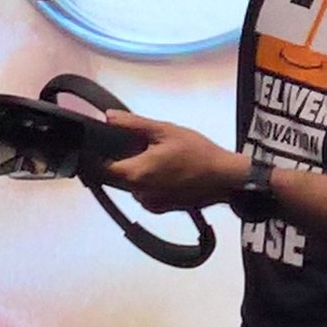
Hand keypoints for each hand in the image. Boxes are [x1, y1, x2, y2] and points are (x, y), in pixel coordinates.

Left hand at [98, 111, 246, 213]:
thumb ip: (132, 124)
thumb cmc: (198, 153)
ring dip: (140, 173)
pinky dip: (151, 184)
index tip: (108, 144)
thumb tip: (108, 116)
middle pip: (119, 176)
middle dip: (126, 161)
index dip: (101, 155)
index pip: (103, 168)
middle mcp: (139, 193)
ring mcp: (150, 204)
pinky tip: (169, 172)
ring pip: (133, 185)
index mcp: (136, 173)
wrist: (225, 178)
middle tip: (147, 146)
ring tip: (162, 158)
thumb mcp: (164, 130)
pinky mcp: (162, 209)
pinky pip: (146, 194)